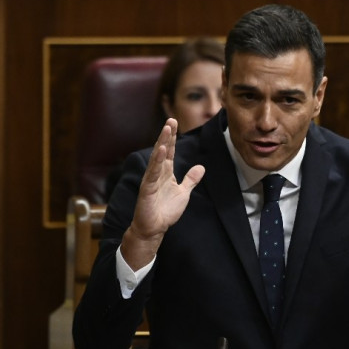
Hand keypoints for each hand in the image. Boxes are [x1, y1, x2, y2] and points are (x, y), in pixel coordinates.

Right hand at [121, 118, 204, 269]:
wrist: (154, 228)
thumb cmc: (166, 211)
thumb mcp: (184, 193)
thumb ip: (191, 180)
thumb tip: (201, 167)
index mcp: (166, 173)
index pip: (170, 151)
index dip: (173, 137)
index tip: (175, 123)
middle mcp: (157, 173)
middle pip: (163, 150)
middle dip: (167, 135)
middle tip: (171, 120)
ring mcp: (151, 180)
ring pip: (157, 158)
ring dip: (162, 143)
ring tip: (166, 129)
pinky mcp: (147, 189)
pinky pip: (152, 173)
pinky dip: (156, 161)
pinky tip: (161, 150)